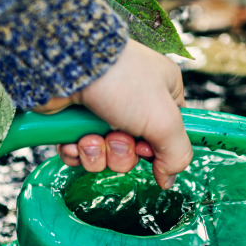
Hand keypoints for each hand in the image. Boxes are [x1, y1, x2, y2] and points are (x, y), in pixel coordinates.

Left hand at [34, 40, 190, 188]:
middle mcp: (134, 103)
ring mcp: (102, 111)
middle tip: (115, 137)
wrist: (69, 65)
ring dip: (97, 154)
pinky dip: (76, 152)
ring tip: (89, 136)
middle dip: (122, 154)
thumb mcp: (164, 120)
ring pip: (106, 156)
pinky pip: (80, 153)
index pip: (170, 135)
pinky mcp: (75, 120)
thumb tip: (168, 179)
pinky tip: (73, 140)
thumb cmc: (121, 81)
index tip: (147, 148)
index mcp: (163, 95)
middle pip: (135, 152)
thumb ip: (177, 154)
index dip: (158, 150)